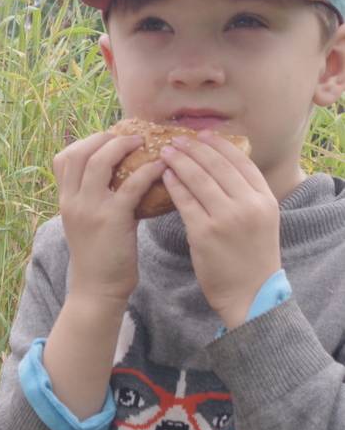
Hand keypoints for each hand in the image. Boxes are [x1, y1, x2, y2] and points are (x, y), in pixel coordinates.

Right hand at [54, 130, 165, 304]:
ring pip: (100, 161)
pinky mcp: (113, 219)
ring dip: (122, 146)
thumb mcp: (85, 223)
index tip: (107, 139)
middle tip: (128, 136)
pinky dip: (147, 170)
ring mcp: (90, 209)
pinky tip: (161, 166)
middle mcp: (73, 201)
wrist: (97, 288)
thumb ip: (93, 199)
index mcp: (65, 200)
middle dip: (104, 138)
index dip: (85, 142)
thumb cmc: (98, 256)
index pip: (64, 158)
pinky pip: (131, 185)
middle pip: (80, 152)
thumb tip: (120, 176)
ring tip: (143, 143)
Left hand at [159, 133, 280, 326]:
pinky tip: (165, 175)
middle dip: (195, 148)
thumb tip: (222, 168)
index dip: (220, 145)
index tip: (204, 135)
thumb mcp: (262, 221)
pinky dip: (174, 185)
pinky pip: (185, 201)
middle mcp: (248, 205)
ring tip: (167, 150)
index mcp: (265, 200)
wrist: (250, 295)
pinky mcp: (204, 233)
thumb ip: (247, 196)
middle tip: (178, 138)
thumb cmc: (252, 259)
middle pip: (218, 165)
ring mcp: (226, 218)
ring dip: (180, 161)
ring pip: (199, 179)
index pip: (241, 162)